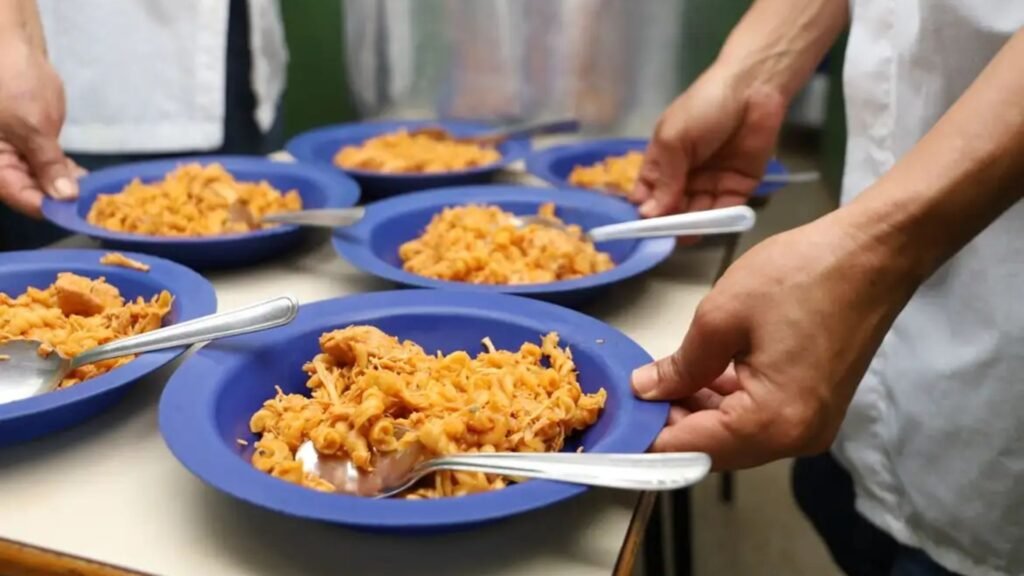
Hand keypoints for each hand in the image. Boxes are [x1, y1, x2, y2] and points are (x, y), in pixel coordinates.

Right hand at [0, 36, 78, 216]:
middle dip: (62, 200)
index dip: (50, 208)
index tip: (80, 213)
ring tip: (95, 196)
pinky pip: (46, 166)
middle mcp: (1, 163)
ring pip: (41, 181)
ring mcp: (14, 154)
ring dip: (67, 188)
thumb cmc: (12, 83)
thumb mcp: (31, 126)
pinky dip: (65, 173)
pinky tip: (86, 180)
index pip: (20, 196)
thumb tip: (64, 198)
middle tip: (94, 207)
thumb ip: (48, 164)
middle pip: (31, 193)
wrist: (12, 47)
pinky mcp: (30, 144)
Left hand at [630, 212, 918, 469]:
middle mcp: (796, 437)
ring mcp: (811, 424)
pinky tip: (703, 371)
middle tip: (637, 389)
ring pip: (735, 434)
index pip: (691, 449)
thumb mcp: (721, 316)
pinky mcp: (816, 406)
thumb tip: (647, 391)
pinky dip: (726, 401)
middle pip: (714, 448)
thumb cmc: (804, 275)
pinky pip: (758, 417)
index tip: (616, 422)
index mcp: (773, 421)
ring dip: (697, 410)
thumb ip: (679, 365)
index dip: (646, 437)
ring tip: (665, 374)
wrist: (873, 253)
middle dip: (671, 421)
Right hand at [631, 67, 785, 219]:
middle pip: (672, 210)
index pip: (648, 195)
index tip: (642, 230)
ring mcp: (712, 183)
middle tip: (667, 237)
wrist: (755, 89)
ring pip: (698, 214)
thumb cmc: (705, 106)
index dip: (644, 213)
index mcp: (663, 162)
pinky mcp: (739, 187)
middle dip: (670, 224)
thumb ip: (664, 179)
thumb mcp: (674, 139)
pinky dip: (718, 220)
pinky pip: (725, 210)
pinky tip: (711, 225)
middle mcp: (685, 176)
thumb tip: (647, 215)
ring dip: (693, 225)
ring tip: (687, 234)